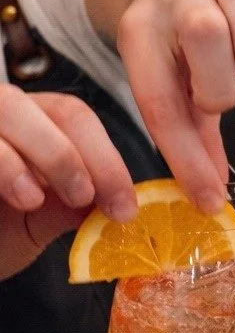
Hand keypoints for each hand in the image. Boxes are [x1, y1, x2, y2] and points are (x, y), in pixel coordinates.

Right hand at [0, 88, 135, 279]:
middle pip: (53, 108)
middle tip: (84, 200)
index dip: (107, 161)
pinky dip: (0, 163)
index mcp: (39, 119)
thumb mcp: (38, 223)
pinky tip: (13, 196)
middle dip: (74, 156)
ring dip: (34, 153)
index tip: (124, 208)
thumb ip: (73, 208)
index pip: (79, 119)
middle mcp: (8, 110)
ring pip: (9, 109)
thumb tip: (122, 206)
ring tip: (34, 202)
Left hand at [116, 0, 234, 213]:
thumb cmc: (177, 45)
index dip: (186, 157)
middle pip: (203, 30)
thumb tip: (210, 194)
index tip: (209, 195)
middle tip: (228, 98)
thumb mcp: (170, 87)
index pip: (160, 100)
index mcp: (141, 34)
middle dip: (223, 83)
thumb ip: (190, 139)